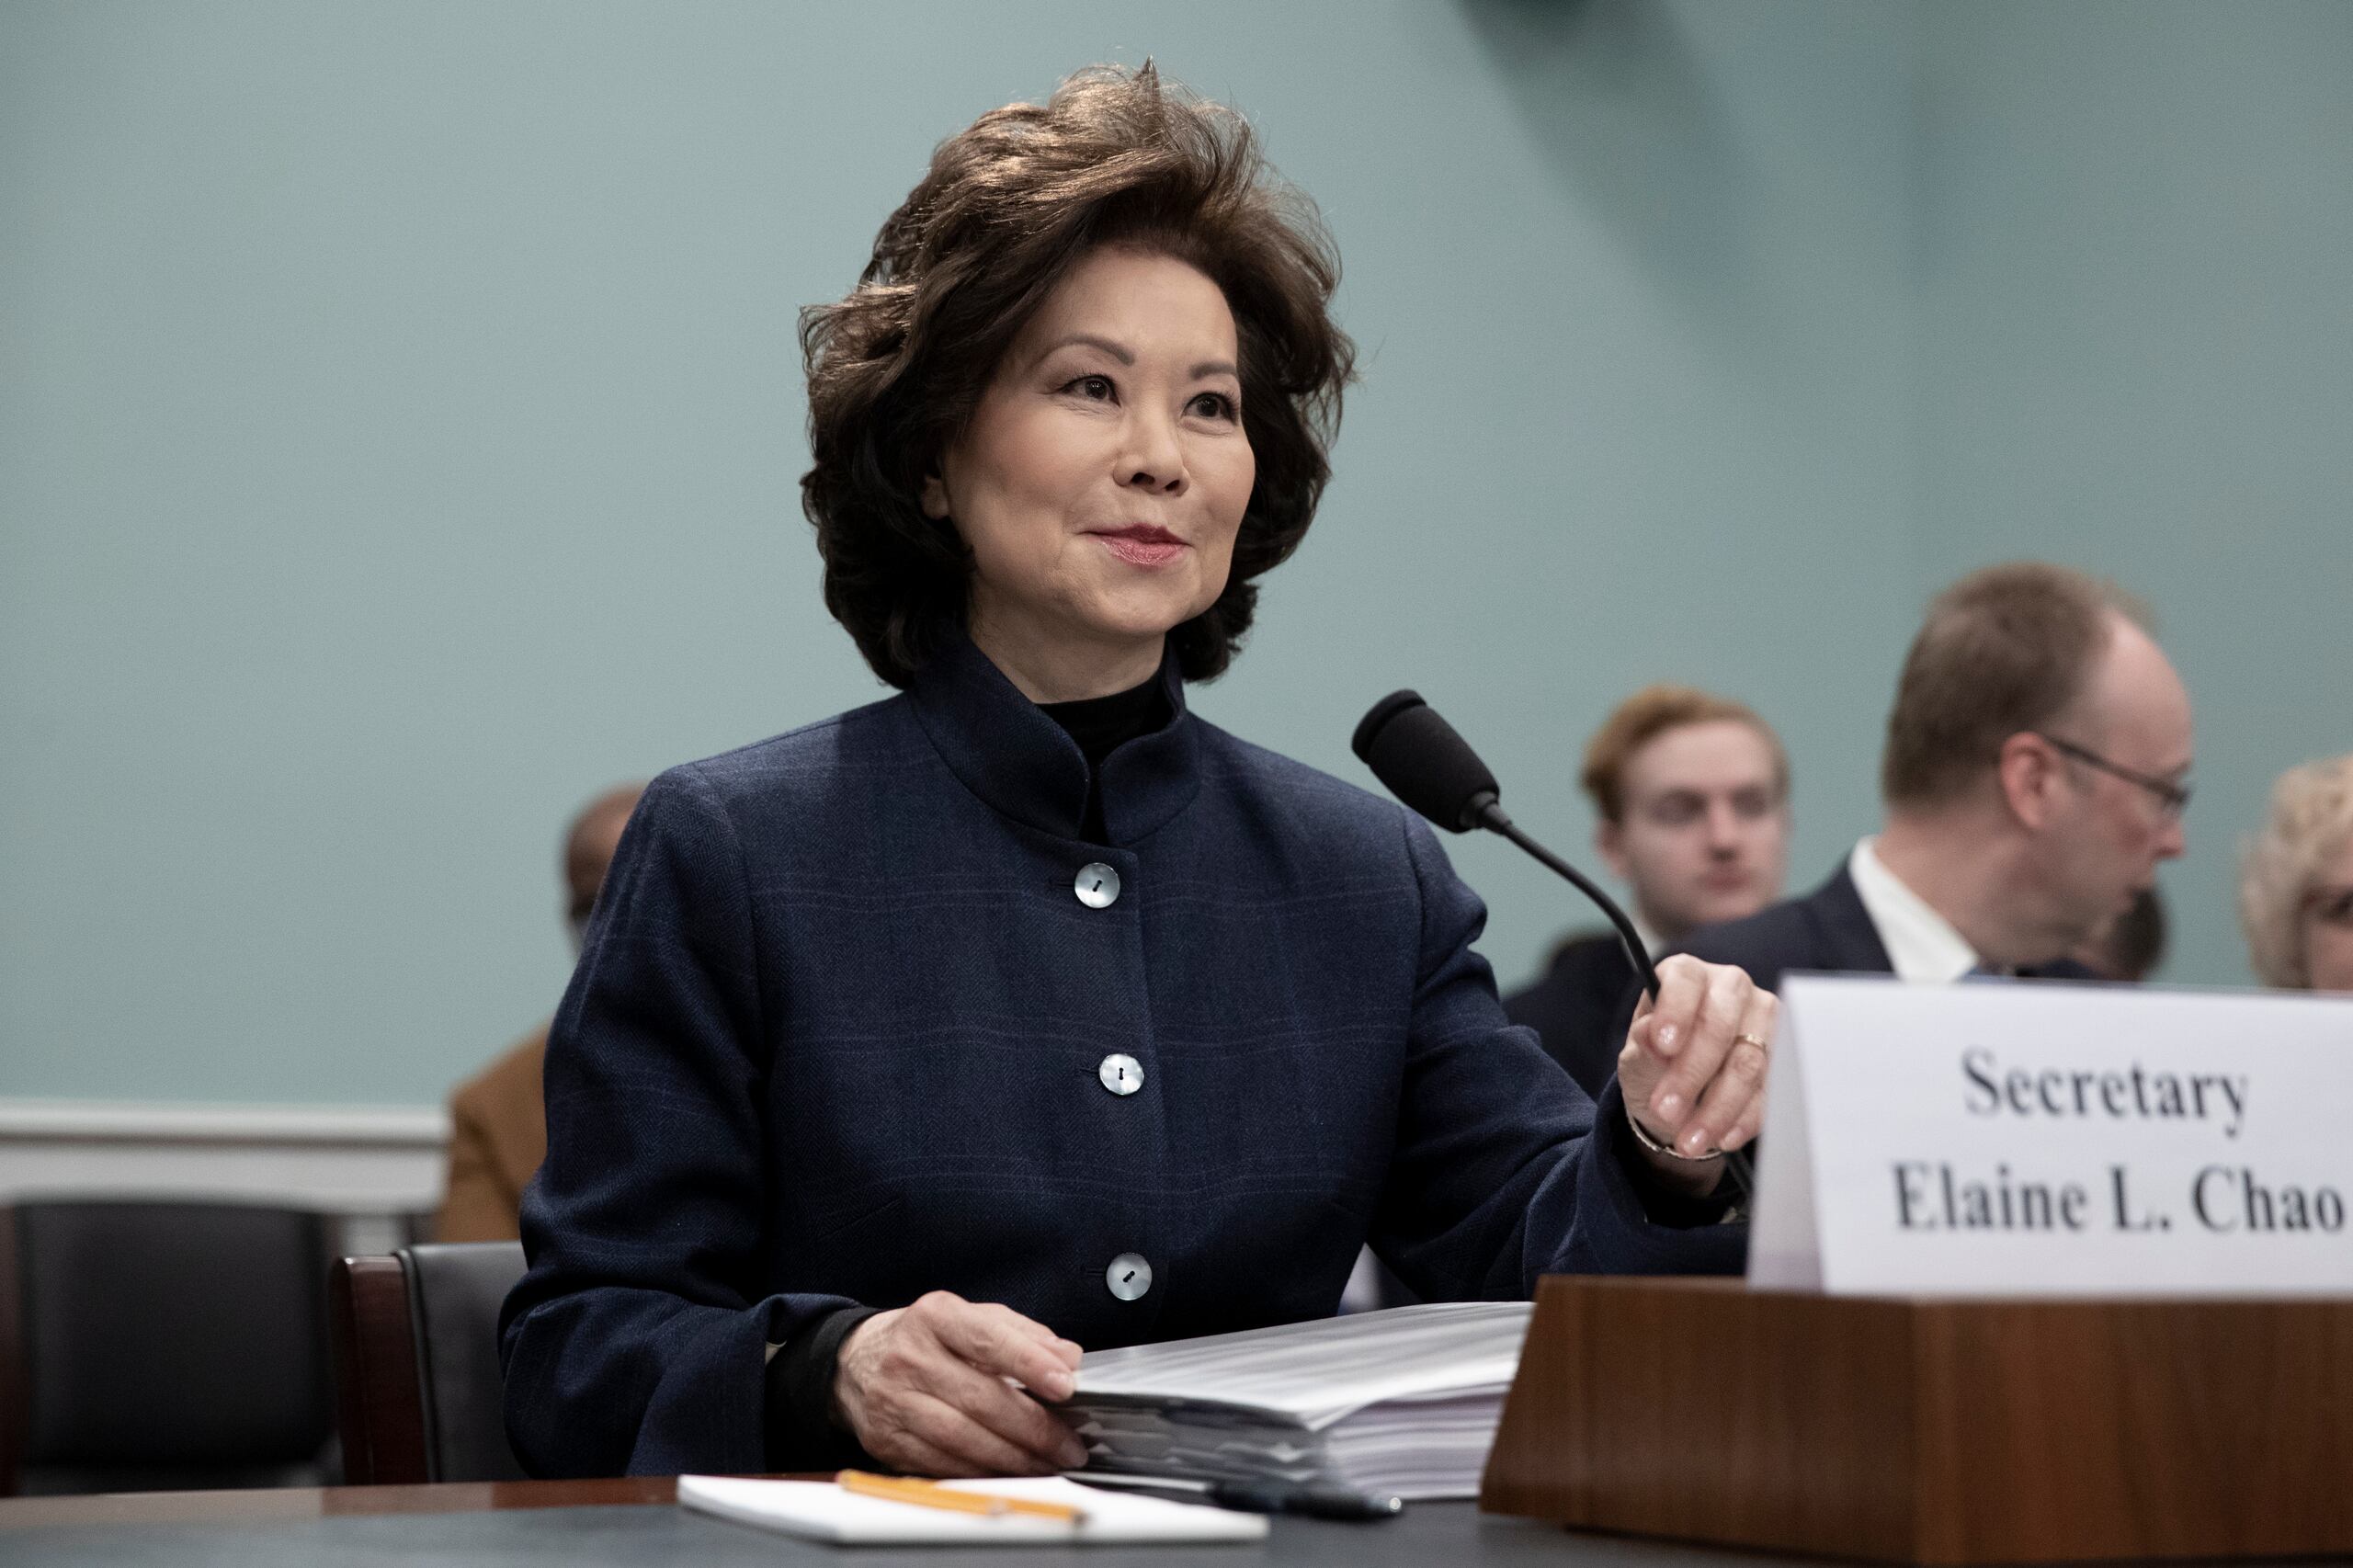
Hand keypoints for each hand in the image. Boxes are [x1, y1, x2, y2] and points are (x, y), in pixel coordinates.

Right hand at [831, 1291, 1087, 1476]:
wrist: (857, 1362)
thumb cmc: (928, 1340)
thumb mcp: (972, 1319)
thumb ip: (1023, 1334)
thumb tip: (1068, 1358)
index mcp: (935, 1317)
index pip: (988, 1339)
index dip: (1030, 1364)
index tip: (1066, 1385)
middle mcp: (909, 1357)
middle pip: (979, 1399)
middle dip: (1034, 1428)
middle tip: (1070, 1445)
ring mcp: (893, 1401)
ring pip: (962, 1438)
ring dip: (1013, 1458)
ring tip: (1048, 1463)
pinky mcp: (886, 1440)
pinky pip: (942, 1463)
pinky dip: (982, 1471)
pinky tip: (1009, 1471)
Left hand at [1616, 954, 1775, 1191]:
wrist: (1681, 1098)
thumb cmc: (1655, 1064)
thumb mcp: (1637, 1060)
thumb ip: (1642, 1048)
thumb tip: (1651, 1036)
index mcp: (1686, 975)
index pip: (1685, 980)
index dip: (1675, 1011)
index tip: (1663, 1046)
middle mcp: (1730, 988)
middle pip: (1721, 1024)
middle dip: (1692, 1073)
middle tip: (1666, 1111)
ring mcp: (1763, 1020)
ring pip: (1749, 1062)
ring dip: (1718, 1107)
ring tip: (1688, 1141)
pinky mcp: (1782, 1056)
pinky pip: (1769, 1090)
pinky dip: (1743, 1119)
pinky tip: (1721, 1138)